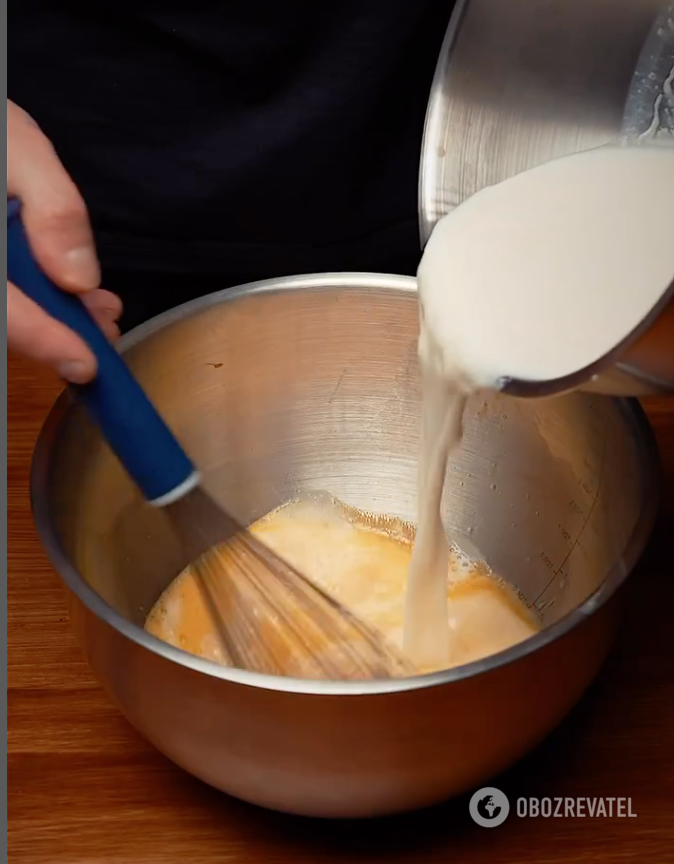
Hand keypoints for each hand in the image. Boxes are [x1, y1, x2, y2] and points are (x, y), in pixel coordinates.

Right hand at [7, 100, 121, 382]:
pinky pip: (11, 295)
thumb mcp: (18, 149)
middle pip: (8, 318)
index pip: (4, 311)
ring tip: (99, 309)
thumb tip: (78, 279)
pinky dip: (41, 298)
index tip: (85, 364)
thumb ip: (53, 211)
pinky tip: (71, 291)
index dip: (43, 342)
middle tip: (106, 332)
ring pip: (10, 310)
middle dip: (61, 334)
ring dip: (55, 318)